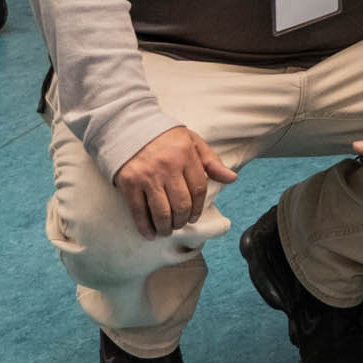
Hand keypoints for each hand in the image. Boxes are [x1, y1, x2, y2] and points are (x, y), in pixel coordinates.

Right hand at [113, 125, 237, 239]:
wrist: (131, 128)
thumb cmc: (166, 137)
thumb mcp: (193, 142)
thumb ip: (212, 162)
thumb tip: (232, 178)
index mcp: (186, 155)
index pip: (199, 189)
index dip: (199, 207)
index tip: (195, 217)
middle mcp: (168, 167)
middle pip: (182, 204)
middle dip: (183, 220)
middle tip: (181, 224)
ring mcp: (147, 176)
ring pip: (162, 212)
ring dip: (167, 227)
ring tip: (167, 230)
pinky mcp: (129, 184)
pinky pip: (139, 212)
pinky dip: (145, 227)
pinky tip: (150, 234)